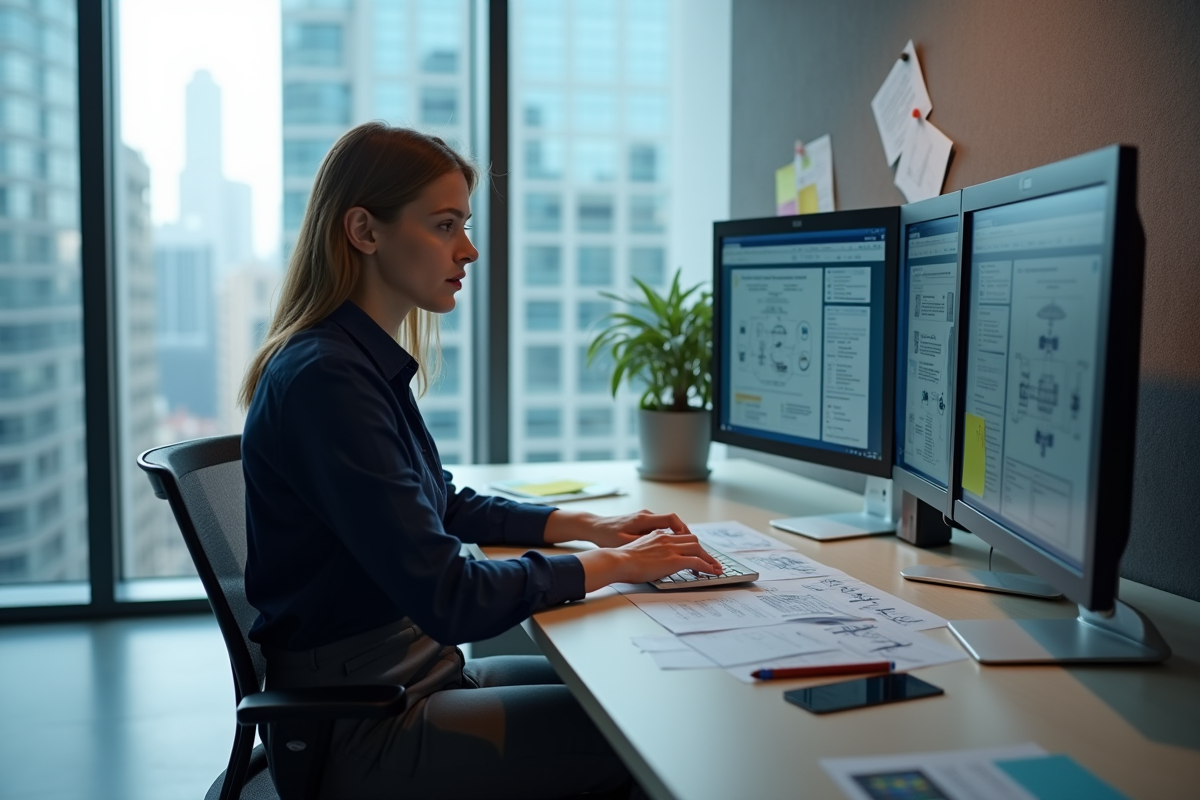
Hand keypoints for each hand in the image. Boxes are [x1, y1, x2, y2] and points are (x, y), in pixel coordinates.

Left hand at [544, 508, 690, 548]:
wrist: (594, 527)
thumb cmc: (606, 536)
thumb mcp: (624, 543)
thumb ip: (643, 544)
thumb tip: (660, 549)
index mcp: (643, 519)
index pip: (671, 520)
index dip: (683, 530)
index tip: (691, 542)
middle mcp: (646, 516)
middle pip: (674, 522)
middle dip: (686, 536)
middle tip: (696, 549)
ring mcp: (644, 518)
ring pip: (668, 525)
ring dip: (678, 537)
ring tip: (687, 550)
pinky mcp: (641, 523)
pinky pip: (661, 527)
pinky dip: (669, 536)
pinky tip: (671, 548)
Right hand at [575, 529, 722, 592]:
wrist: (617, 561)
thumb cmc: (621, 560)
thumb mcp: (636, 549)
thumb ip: (647, 549)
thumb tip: (651, 560)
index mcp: (657, 534)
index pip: (679, 536)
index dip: (689, 545)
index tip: (695, 552)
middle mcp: (666, 538)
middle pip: (692, 540)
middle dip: (703, 550)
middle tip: (709, 561)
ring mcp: (671, 548)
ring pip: (698, 548)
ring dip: (708, 558)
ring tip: (715, 568)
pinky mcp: (674, 560)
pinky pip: (697, 561)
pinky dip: (707, 567)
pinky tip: (711, 572)